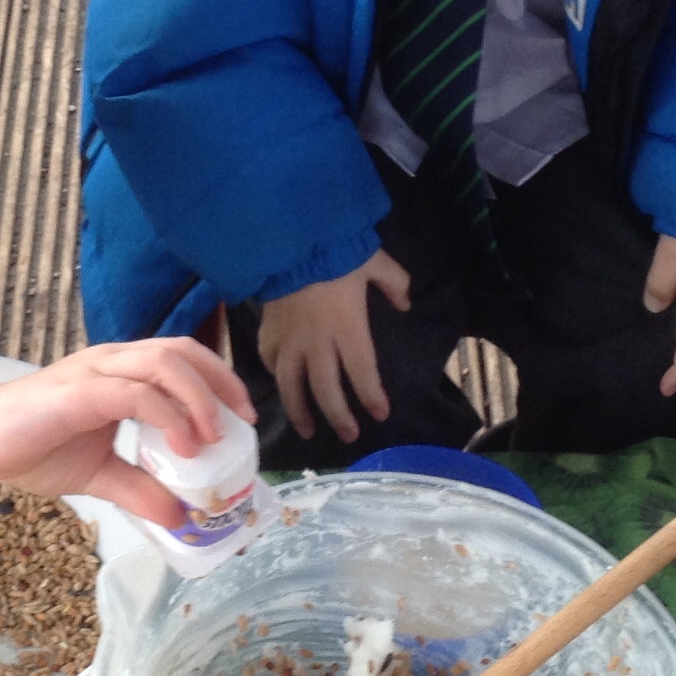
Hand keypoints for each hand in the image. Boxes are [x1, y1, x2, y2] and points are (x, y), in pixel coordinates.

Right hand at [0, 338, 255, 528]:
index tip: (243, 419)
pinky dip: (168, 416)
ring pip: (163, 363)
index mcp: (119, 373)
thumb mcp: (97, 474)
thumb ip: (138, 489)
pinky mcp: (78, 391)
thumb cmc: (30, 445)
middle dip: (220, 383)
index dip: (218, 381)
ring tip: (213, 438)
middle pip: (180, 351)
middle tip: (242, 424)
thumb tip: (180, 517)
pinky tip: (182, 446)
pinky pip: (134, 393)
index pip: (181, 358)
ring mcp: (95, 372)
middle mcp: (112, 362)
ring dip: (199, 397)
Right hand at [258, 250, 411, 442]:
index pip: (363, 373)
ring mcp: (289, 340)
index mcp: (348, 328)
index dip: (371, 397)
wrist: (289, 239)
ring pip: (291, 386)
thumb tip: (406, 303)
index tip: (380, 414)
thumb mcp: (374, 261)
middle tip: (349, 435)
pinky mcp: (268, 330)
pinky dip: (276, 376)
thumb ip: (395, 283)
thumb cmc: (335, 250)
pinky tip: (281, 383)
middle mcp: (318, 343)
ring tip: (307, 430)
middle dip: (339, 417)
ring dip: (300, 411)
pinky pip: (270, 361)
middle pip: (326, 390)